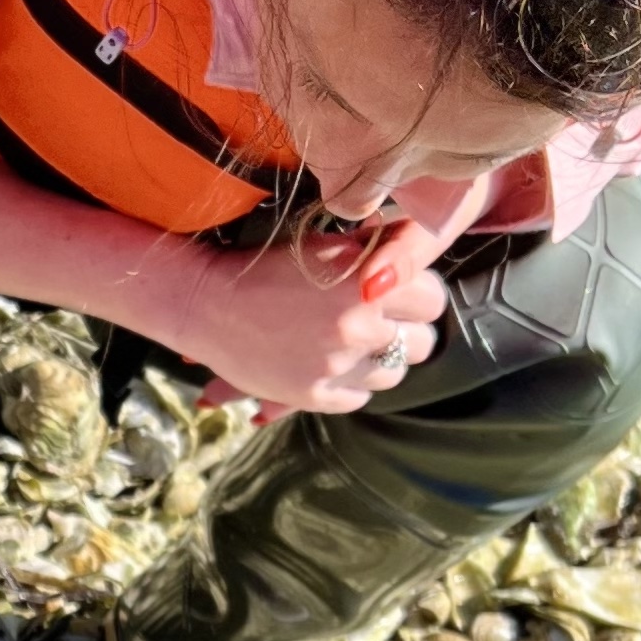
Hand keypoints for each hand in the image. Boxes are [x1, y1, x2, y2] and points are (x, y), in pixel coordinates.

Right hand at [168, 218, 451, 417]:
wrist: (208, 303)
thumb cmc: (265, 265)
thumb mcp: (325, 244)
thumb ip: (376, 249)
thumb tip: (412, 245)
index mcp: (369, 282)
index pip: (432, 298)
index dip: (417, 294)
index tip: (399, 294)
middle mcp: (360, 326)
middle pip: (422, 341)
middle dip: (405, 329)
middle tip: (381, 321)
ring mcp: (338, 365)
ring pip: (395, 373)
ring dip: (381, 359)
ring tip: (354, 344)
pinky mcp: (316, 395)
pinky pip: (361, 396)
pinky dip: (351, 382)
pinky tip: (330, 362)